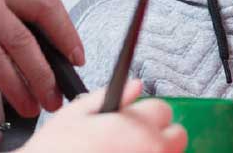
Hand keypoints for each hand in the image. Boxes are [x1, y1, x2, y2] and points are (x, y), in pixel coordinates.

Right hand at [23, 80, 186, 152]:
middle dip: (159, 136)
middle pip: (177, 135)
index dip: (146, 114)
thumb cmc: (54, 152)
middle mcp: (150, 150)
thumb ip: (108, 96)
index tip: (135, 121)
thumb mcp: (73, 116)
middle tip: (134, 141)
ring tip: (125, 152)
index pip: (163, 109)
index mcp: (134, 127)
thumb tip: (134, 86)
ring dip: (154, 152)